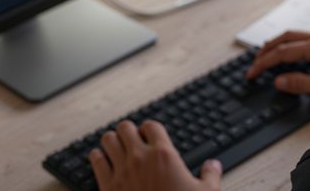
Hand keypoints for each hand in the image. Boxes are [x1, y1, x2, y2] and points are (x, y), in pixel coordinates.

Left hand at [90, 120, 221, 190]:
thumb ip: (210, 176)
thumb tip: (214, 165)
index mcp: (163, 155)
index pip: (151, 125)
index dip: (150, 129)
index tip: (150, 136)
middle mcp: (140, 158)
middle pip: (125, 127)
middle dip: (129, 132)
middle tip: (132, 140)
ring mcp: (121, 171)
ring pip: (107, 139)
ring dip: (112, 141)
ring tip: (117, 147)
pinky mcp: (107, 187)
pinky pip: (96, 161)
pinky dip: (98, 158)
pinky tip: (103, 161)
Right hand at [246, 30, 309, 102]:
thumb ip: (301, 83)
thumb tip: (279, 80)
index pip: (282, 52)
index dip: (264, 63)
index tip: (252, 73)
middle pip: (286, 37)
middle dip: (267, 49)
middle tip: (254, 62)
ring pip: (297, 36)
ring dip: (280, 45)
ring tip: (267, 57)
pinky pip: (307, 40)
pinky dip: (293, 46)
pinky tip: (293, 56)